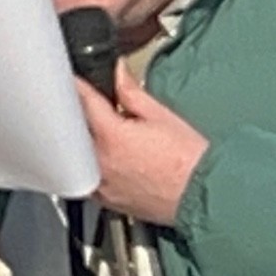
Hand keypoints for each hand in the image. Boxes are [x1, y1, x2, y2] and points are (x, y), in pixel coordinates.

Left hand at [82, 60, 209, 226]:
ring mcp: (100, 185)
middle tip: (97, 109)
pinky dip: (93, 167)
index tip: (73, 81)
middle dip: (80, 118)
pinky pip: (88, 179)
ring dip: (84, 144)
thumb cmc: (188, 160)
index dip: (76, 88)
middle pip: (75, 132)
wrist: (203, 193)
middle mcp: (99, 164)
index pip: (83, 104)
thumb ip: (131, 93)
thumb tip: (119, 74)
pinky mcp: (106, 201)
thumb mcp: (161, 115)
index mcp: (110, 137)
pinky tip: (113, 161)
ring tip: (111, 139)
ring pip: (78, 158)